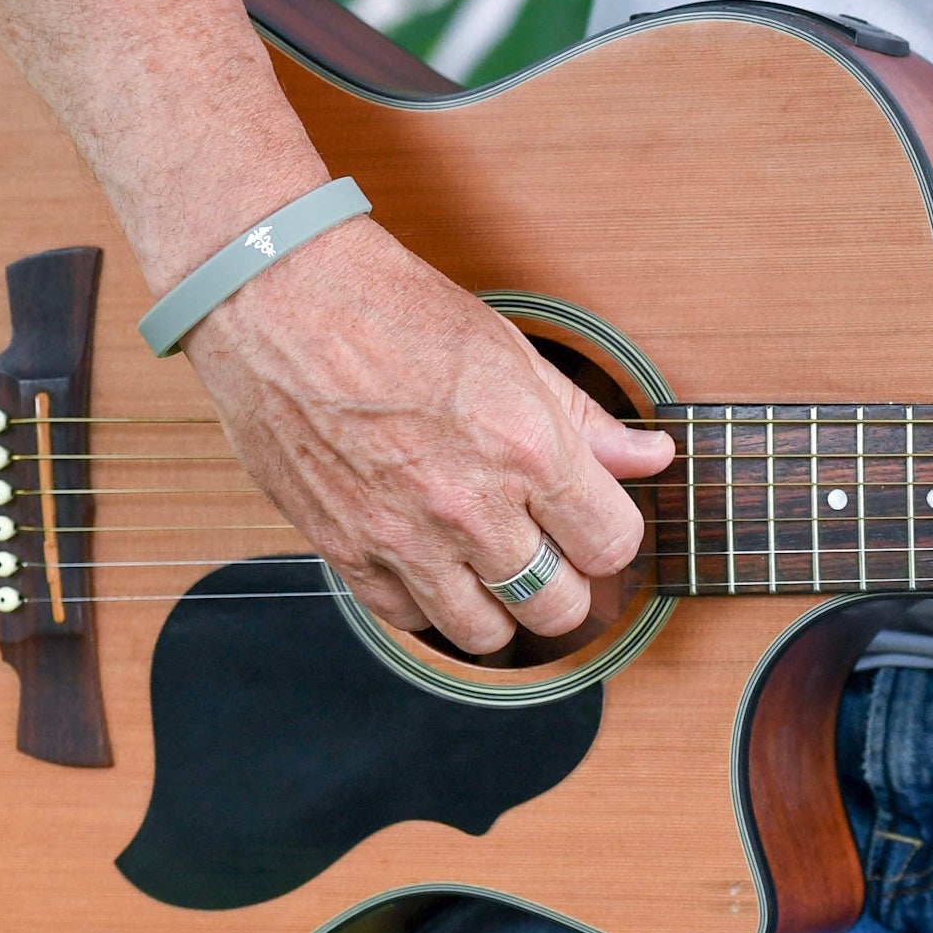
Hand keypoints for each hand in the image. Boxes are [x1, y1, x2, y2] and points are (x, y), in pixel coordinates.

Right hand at [180, 215, 674, 653]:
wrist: (280, 299)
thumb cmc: (393, 309)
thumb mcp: (510, 351)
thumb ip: (585, 419)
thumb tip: (652, 457)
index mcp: (527, 450)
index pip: (612, 545)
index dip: (610, 536)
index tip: (594, 523)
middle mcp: (471, 508)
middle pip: (559, 606)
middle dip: (566, 584)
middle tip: (550, 552)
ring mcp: (404, 539)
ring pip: (486, 633)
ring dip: (500, 607)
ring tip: (492, 565)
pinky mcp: (345, 551)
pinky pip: (408, 620)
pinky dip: (427, 601)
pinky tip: (430, 559)